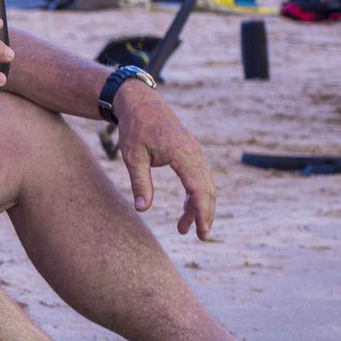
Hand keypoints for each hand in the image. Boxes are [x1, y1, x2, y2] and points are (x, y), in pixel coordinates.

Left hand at [112, 81, 215, 238]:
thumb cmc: (135, 128)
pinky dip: (195, 194)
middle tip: (198, 237)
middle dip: (204, 215)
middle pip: (207, 190)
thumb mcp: (132, 157)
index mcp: (183, 155)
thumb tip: (142, 209)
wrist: (141, 104)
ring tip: (184, 228)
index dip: (202, 213)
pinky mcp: (191, 153)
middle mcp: (195, 154)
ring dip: (198, 207)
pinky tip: (186, 208)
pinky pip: (199, 177)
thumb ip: (140, 183)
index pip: (199, 190)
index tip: (202, 232)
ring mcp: (195, 153)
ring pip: (205, 185)